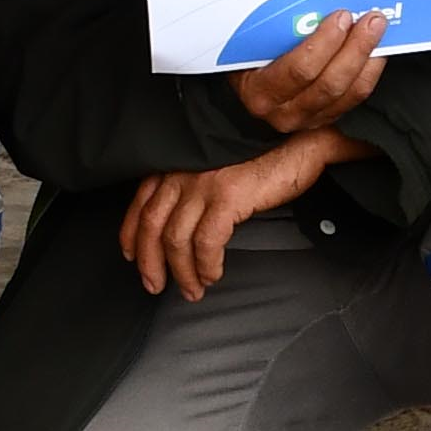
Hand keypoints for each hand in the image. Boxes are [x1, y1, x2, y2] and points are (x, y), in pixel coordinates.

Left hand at [120, 130, 349, 299]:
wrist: (299, 141)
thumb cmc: (263, 155)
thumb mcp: (216, 168)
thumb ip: (194, 187)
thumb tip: (181, 223)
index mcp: (178, 163)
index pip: (141, 202)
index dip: (131, 234)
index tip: (132, 256)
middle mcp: (183, 171)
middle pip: (151, 225)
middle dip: (150, 262)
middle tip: (155, 285)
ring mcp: (203, 183)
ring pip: (176, 239)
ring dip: (182, 272)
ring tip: (192, 290)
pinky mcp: (227, 195)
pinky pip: (206, 242)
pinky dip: (207, 265)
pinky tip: (213, 274)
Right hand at [229, 4, 390, 135]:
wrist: (246, 86)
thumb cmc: (247, 56)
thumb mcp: (248, 43)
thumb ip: (271, 26)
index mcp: (259, 91)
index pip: (299, 70)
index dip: (325, 43)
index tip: (341, 16)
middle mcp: (282, 112)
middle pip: (330, 83)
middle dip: (356, 48)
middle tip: (370, 20)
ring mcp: (306, 119)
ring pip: (348, 92)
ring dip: (367, 58)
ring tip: (376, 30)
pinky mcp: (325, 119)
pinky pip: (355, 97)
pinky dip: (370, 72)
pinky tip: (376, 50)